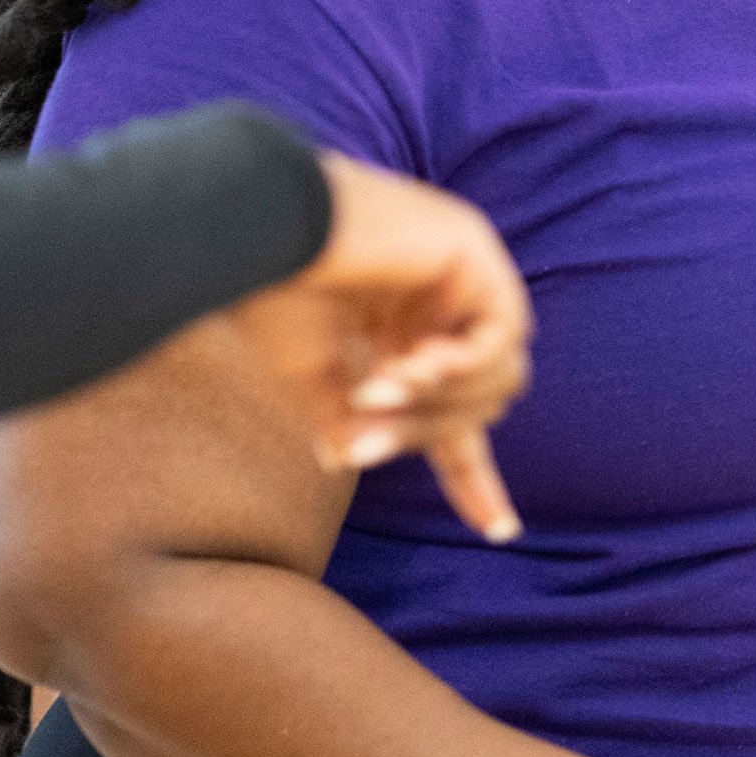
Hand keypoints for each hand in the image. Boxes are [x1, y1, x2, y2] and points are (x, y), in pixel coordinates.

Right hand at [222, 154, 531, 542]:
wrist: (257, 226)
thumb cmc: (270, 288)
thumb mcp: (308, 373)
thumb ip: (344, 416)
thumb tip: (352, 462)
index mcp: (409, 330)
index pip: (461, 412)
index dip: (475, 474)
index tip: (498, 530)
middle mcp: (446, 303)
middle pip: (480, 403)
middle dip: (429, 432)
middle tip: (366, 429)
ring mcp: (466, 273)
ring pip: (497, 379)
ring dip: (436, 402)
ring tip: (372, 390)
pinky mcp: (473, 250)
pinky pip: (498, 337)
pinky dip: (457, 366)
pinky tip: (405, 364)